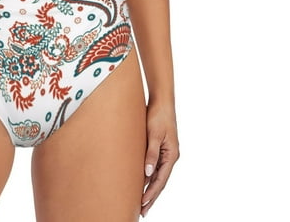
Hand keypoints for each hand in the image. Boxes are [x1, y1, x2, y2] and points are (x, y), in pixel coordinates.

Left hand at [141, 102, 178, 216]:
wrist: (161, 101)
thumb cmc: (157, 115)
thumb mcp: (153, 134)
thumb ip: (151, 153)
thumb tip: (148, 173)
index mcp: (171, 155)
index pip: (161, 180)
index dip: (151, 193)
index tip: (143, 205)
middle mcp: (170, 156)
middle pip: (160, 181)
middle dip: (151, 197)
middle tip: (142, 211)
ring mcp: (166, 152)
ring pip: (158, 175)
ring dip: (150, 188)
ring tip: (141, 201)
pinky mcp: (160, 146)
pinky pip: (155, 166)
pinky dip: (149, 176)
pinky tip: (142, 181)